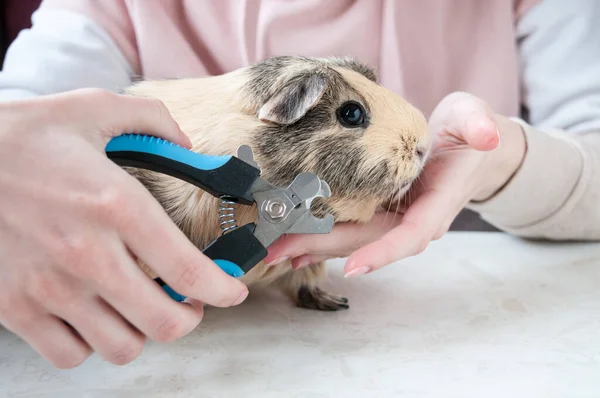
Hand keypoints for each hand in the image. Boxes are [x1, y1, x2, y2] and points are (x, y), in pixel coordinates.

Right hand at [0, 89, 248, 367]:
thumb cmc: (22, 135)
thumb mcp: (93, 108)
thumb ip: (154, 121)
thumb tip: (189, 146)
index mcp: (115, 205)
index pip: (187, 270)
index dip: (223, 289)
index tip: (234, 290)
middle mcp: (85, 253)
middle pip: (164, 323)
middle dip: (190, 317)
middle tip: (188, 300)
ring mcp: (48, 287)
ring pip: (121, 346)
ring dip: (143, 331)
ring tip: (140, 306)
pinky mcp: (14, 307)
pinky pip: (70, 355)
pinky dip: (91, 343)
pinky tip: (94, 314)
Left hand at [263, 92, 526, 276]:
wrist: (466, 149)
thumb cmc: (468, 132)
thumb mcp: (475, 120)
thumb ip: (479, 125)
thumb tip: (487, 135)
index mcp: (437, 202)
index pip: (412, 234)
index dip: (384, 252)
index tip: (353, 267)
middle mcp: (413, 219)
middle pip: (368, 242)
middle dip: (324, 248)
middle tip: (279, 252)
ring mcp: (394, 218)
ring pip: (352, 239)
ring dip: (312, 245)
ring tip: (274, 250)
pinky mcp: (379, 212)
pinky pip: (349, 229)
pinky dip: (320, 236)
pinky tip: (292, 242)